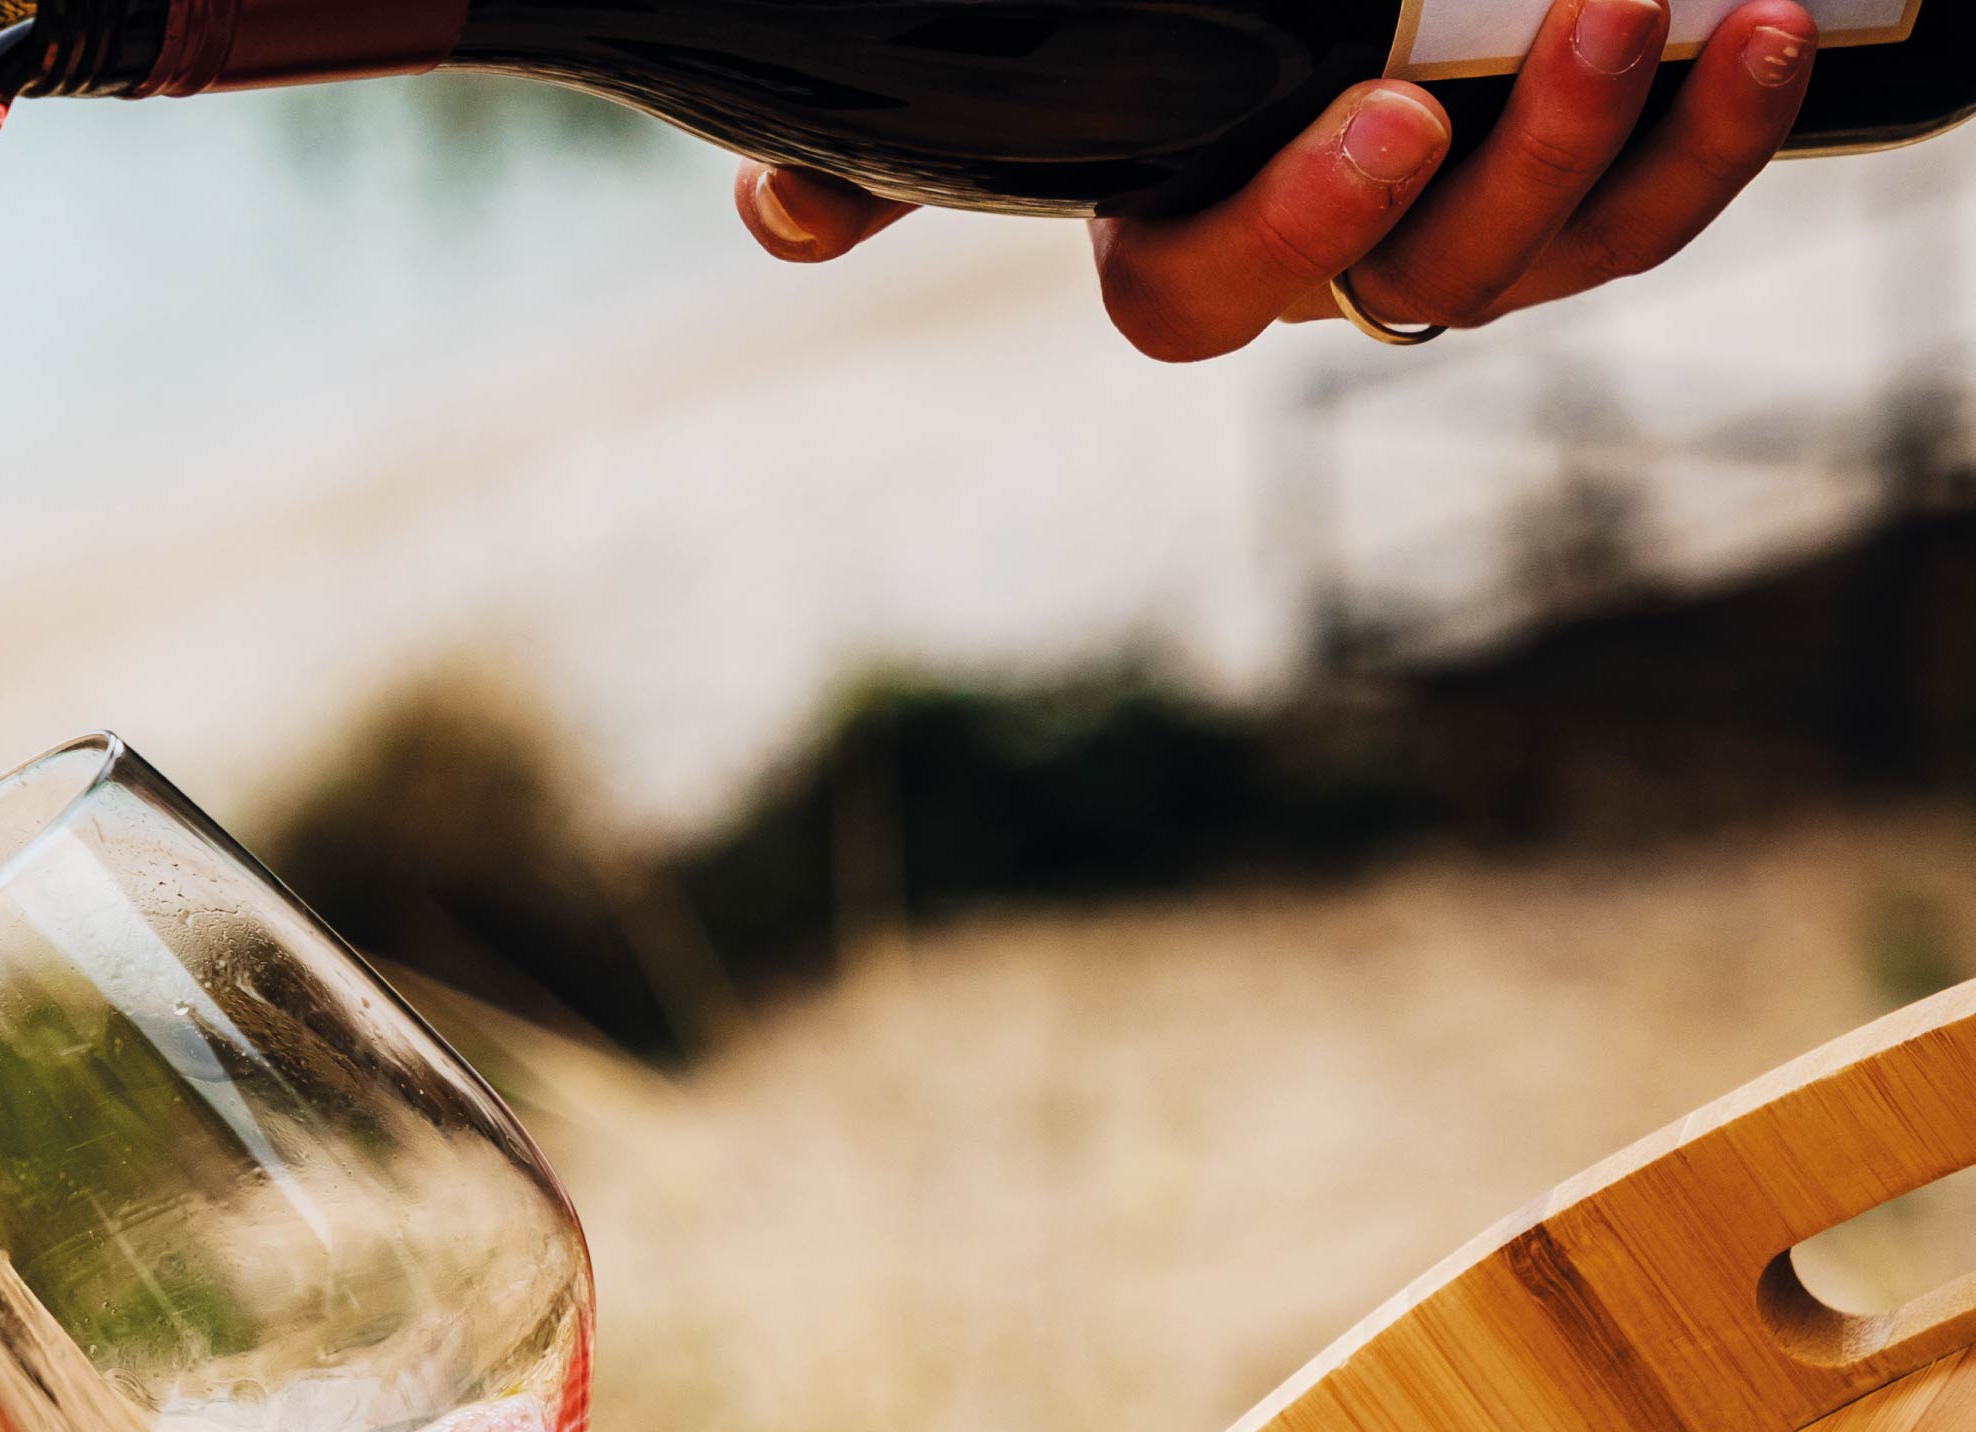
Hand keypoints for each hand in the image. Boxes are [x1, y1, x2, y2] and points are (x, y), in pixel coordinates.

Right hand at [733, 0, 1818, 361]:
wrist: (1347, 28)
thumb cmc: (1141, 69)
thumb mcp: (1016, 103)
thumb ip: (884, 162)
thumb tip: (774, 214)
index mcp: (1184, 252)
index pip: (1207, 293)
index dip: (1297, 226)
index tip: (1383, 114)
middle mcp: (1329, 276)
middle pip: (1419, 282)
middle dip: (1521, 165)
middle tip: (1596, 13)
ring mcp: (1461, 250)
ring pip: (1552, 261)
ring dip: (1641, 149)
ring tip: (1701, 8)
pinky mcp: (1578, 207)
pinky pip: (1652, 214)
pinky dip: (1720, 135)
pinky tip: (1767, 29)